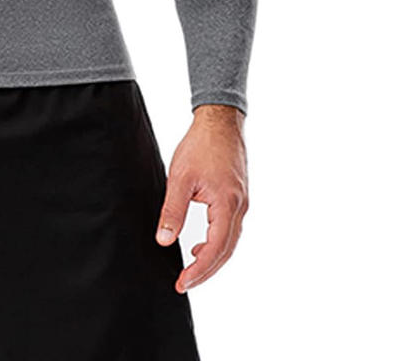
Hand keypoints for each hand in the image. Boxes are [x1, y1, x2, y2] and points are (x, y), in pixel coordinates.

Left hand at [155, 103, 247, 292]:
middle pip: (226, 250)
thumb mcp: (180, 178)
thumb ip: (172, 210)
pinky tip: (199, 243)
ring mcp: (241, 202)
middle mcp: (239, 207)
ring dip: (212, 258)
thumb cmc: (200, 145)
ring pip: (230, 241)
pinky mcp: (238, 196)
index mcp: (227, 204)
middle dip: (206, 271)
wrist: (220, 122)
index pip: (215, 249)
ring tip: (190, 269)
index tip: (182, 283)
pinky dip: (217, 242)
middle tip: (185, 283)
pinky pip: (230, 228)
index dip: (199, 270)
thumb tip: (163, 240)